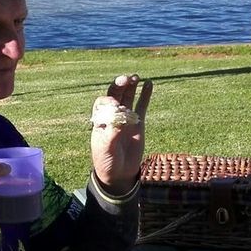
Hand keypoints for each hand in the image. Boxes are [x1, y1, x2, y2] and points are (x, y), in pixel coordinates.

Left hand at [90, 72, 152, 191]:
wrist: (119, 173)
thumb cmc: (107, 161)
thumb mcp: (105, 150)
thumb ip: (111, 135)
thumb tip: (118, 122)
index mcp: (101, 120)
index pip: (103, 103)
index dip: (109, 100)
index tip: (115, 105)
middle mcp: (113, 116)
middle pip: (115, 95)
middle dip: (119, 86)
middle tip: (126, 79)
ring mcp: (126, 118)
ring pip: (128, 98)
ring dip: (131, 86)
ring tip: (136, 77)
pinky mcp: (138, 123)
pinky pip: (142, 106)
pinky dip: (145, 95)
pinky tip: (149, 83)